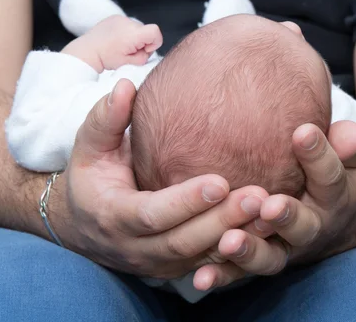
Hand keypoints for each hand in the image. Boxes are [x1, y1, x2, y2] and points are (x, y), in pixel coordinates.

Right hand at [53, 78, 267, 278]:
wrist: (83, 224)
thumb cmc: (90, 177)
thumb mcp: (88, 146)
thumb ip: (105, 119)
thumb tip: (125, 86)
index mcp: (113, 217)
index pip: (152, 214)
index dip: (185, 201)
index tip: (220, 181)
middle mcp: (135, 249)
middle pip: (183, 242)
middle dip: (222, 221)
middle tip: (260, 197)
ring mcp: (156, 264)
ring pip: (201, 258)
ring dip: (237, 238)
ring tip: (271, 211)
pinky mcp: (174, 269)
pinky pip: (208, 264)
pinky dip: (237, 249)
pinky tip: (266, 228)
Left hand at [63, 15, 162, 69]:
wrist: (88, 51)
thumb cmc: (107, 58)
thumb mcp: (130, 63)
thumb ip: (144, 56)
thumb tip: (149, 48)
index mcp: (133, 34)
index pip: (156, 32)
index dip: (155, 43)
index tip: (144, 50)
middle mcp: (128, 22)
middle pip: (146, 31)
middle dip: (142, 42)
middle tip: (127, 52)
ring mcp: (121, 18)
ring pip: (137, 29)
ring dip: (133, 37)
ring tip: (120, 45)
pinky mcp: (115, 17)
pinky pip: (128, 25)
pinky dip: (126, 32)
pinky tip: (115, 40)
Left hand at [193, 121, 355, 288]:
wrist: (338, 221)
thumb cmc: (333, 176)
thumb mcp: (347, 158)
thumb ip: (346, 144)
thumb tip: (348, 131)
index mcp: (334, 197)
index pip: (330, 176)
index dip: (318, 155)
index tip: (303, 132)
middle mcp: (312, 228)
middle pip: (302, 227)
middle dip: (286, 217)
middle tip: (269, 206)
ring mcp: (285, 249)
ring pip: (271, 257)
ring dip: (250, 251)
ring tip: (229, 241)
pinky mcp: (260, 262)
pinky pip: (240, 274)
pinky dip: (221, 276)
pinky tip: (201, 277)